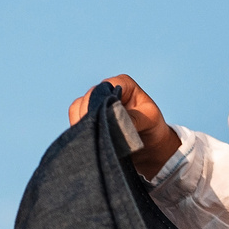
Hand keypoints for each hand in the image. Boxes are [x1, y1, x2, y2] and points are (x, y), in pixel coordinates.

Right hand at [67, 74, 182, 180]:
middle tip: (93, 132)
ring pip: (78, 108)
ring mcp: (96, 103)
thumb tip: (115, 121)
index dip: (100, 100)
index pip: (106, 86)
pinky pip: (76, 120)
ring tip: (91, 138)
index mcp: (123, 84)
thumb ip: (134, 119)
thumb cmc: (152, 126)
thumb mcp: (149, 120)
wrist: (149, 145)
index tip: (101, 117)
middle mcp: (107, 90)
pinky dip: (80, 130)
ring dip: (83, 123)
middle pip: (89, 97)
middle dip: (90, 114)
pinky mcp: (89, 117)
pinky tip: (86, 141)